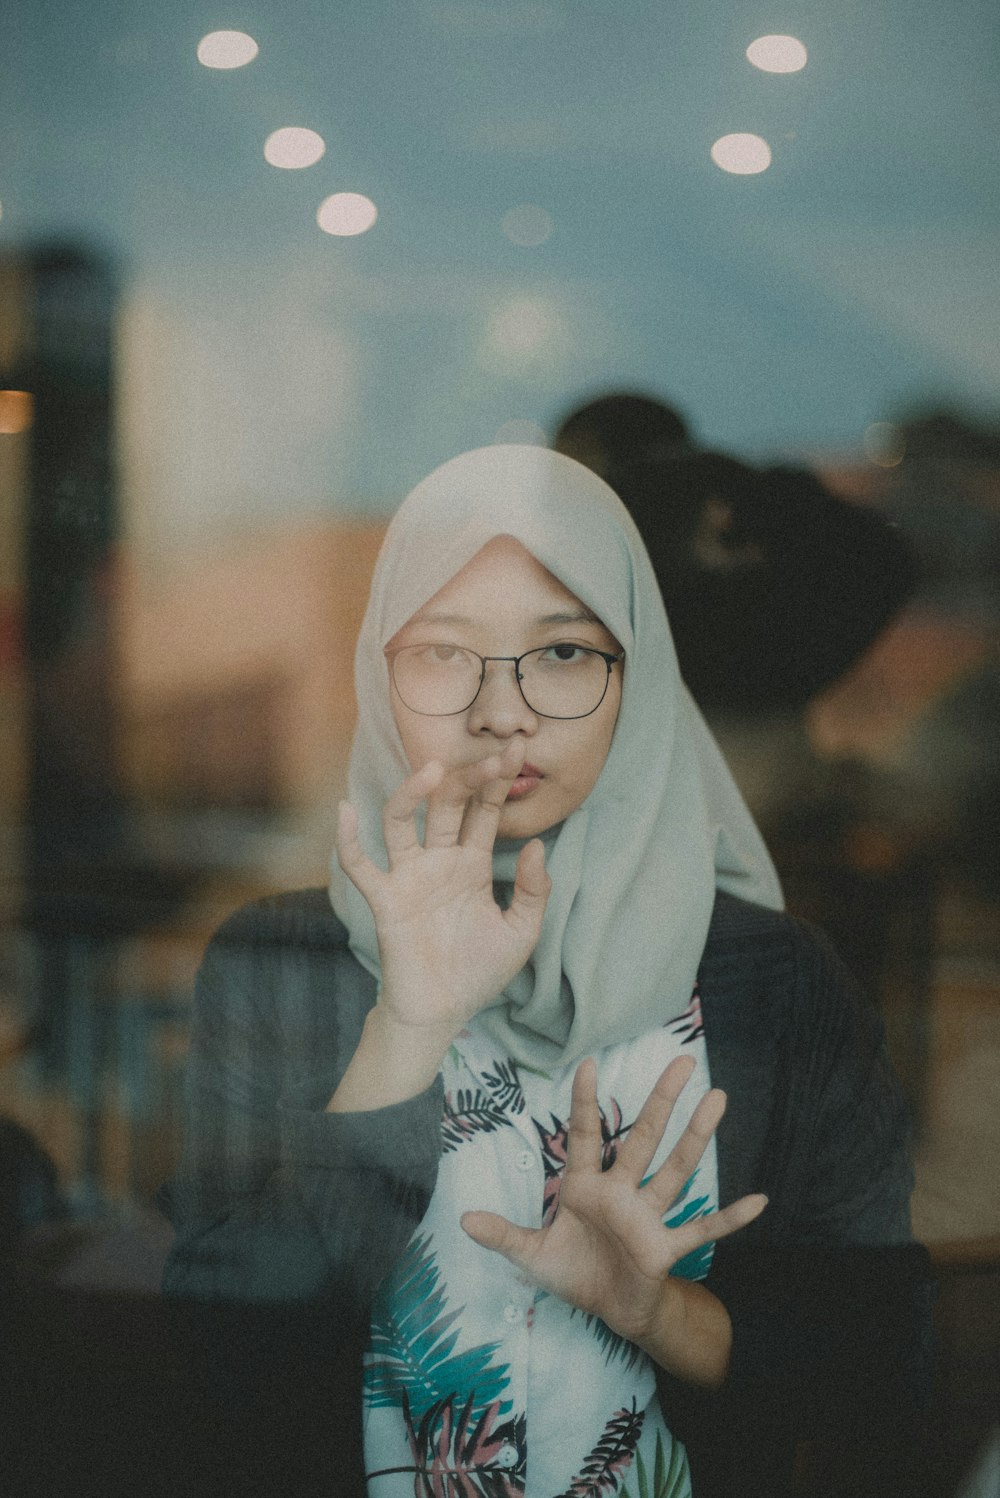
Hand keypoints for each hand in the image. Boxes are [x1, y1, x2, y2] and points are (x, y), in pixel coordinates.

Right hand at [334, 741, 551, 1040]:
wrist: (442, 1012)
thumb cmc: (479, 971)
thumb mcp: (521, 931)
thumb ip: (533, 890)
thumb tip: (535, 845)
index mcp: (472, 864)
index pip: (485, 811)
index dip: (500, 781)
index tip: (518, 750)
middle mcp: (439, 861)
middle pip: (448, 805)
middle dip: (469, 778)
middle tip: (493, 755)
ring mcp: (410, 877)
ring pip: (403, 822)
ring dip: (414, 793)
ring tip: (435, 769)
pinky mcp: (385, 899)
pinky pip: (361, 865)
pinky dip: (348, 838)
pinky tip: (346, 809)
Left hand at [461, 1055, 766, 1383]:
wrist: (610, 1311)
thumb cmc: (575, 1272)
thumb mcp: (533, 1256)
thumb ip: (503, 1235)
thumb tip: (463, 1218)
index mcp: (585, 1187)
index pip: (586, 1135)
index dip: (585, 1102)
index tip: (589, 1063)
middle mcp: (621, 1192)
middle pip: (644, 1137)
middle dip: (661, 1100)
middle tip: (682, 1059)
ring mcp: (648, 1216)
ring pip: (676, 1170)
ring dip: (697, 1137)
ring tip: (718, 1099)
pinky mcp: (667, 1248)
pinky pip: (704, 1230)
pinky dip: (731, 1218)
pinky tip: (760, 1200)